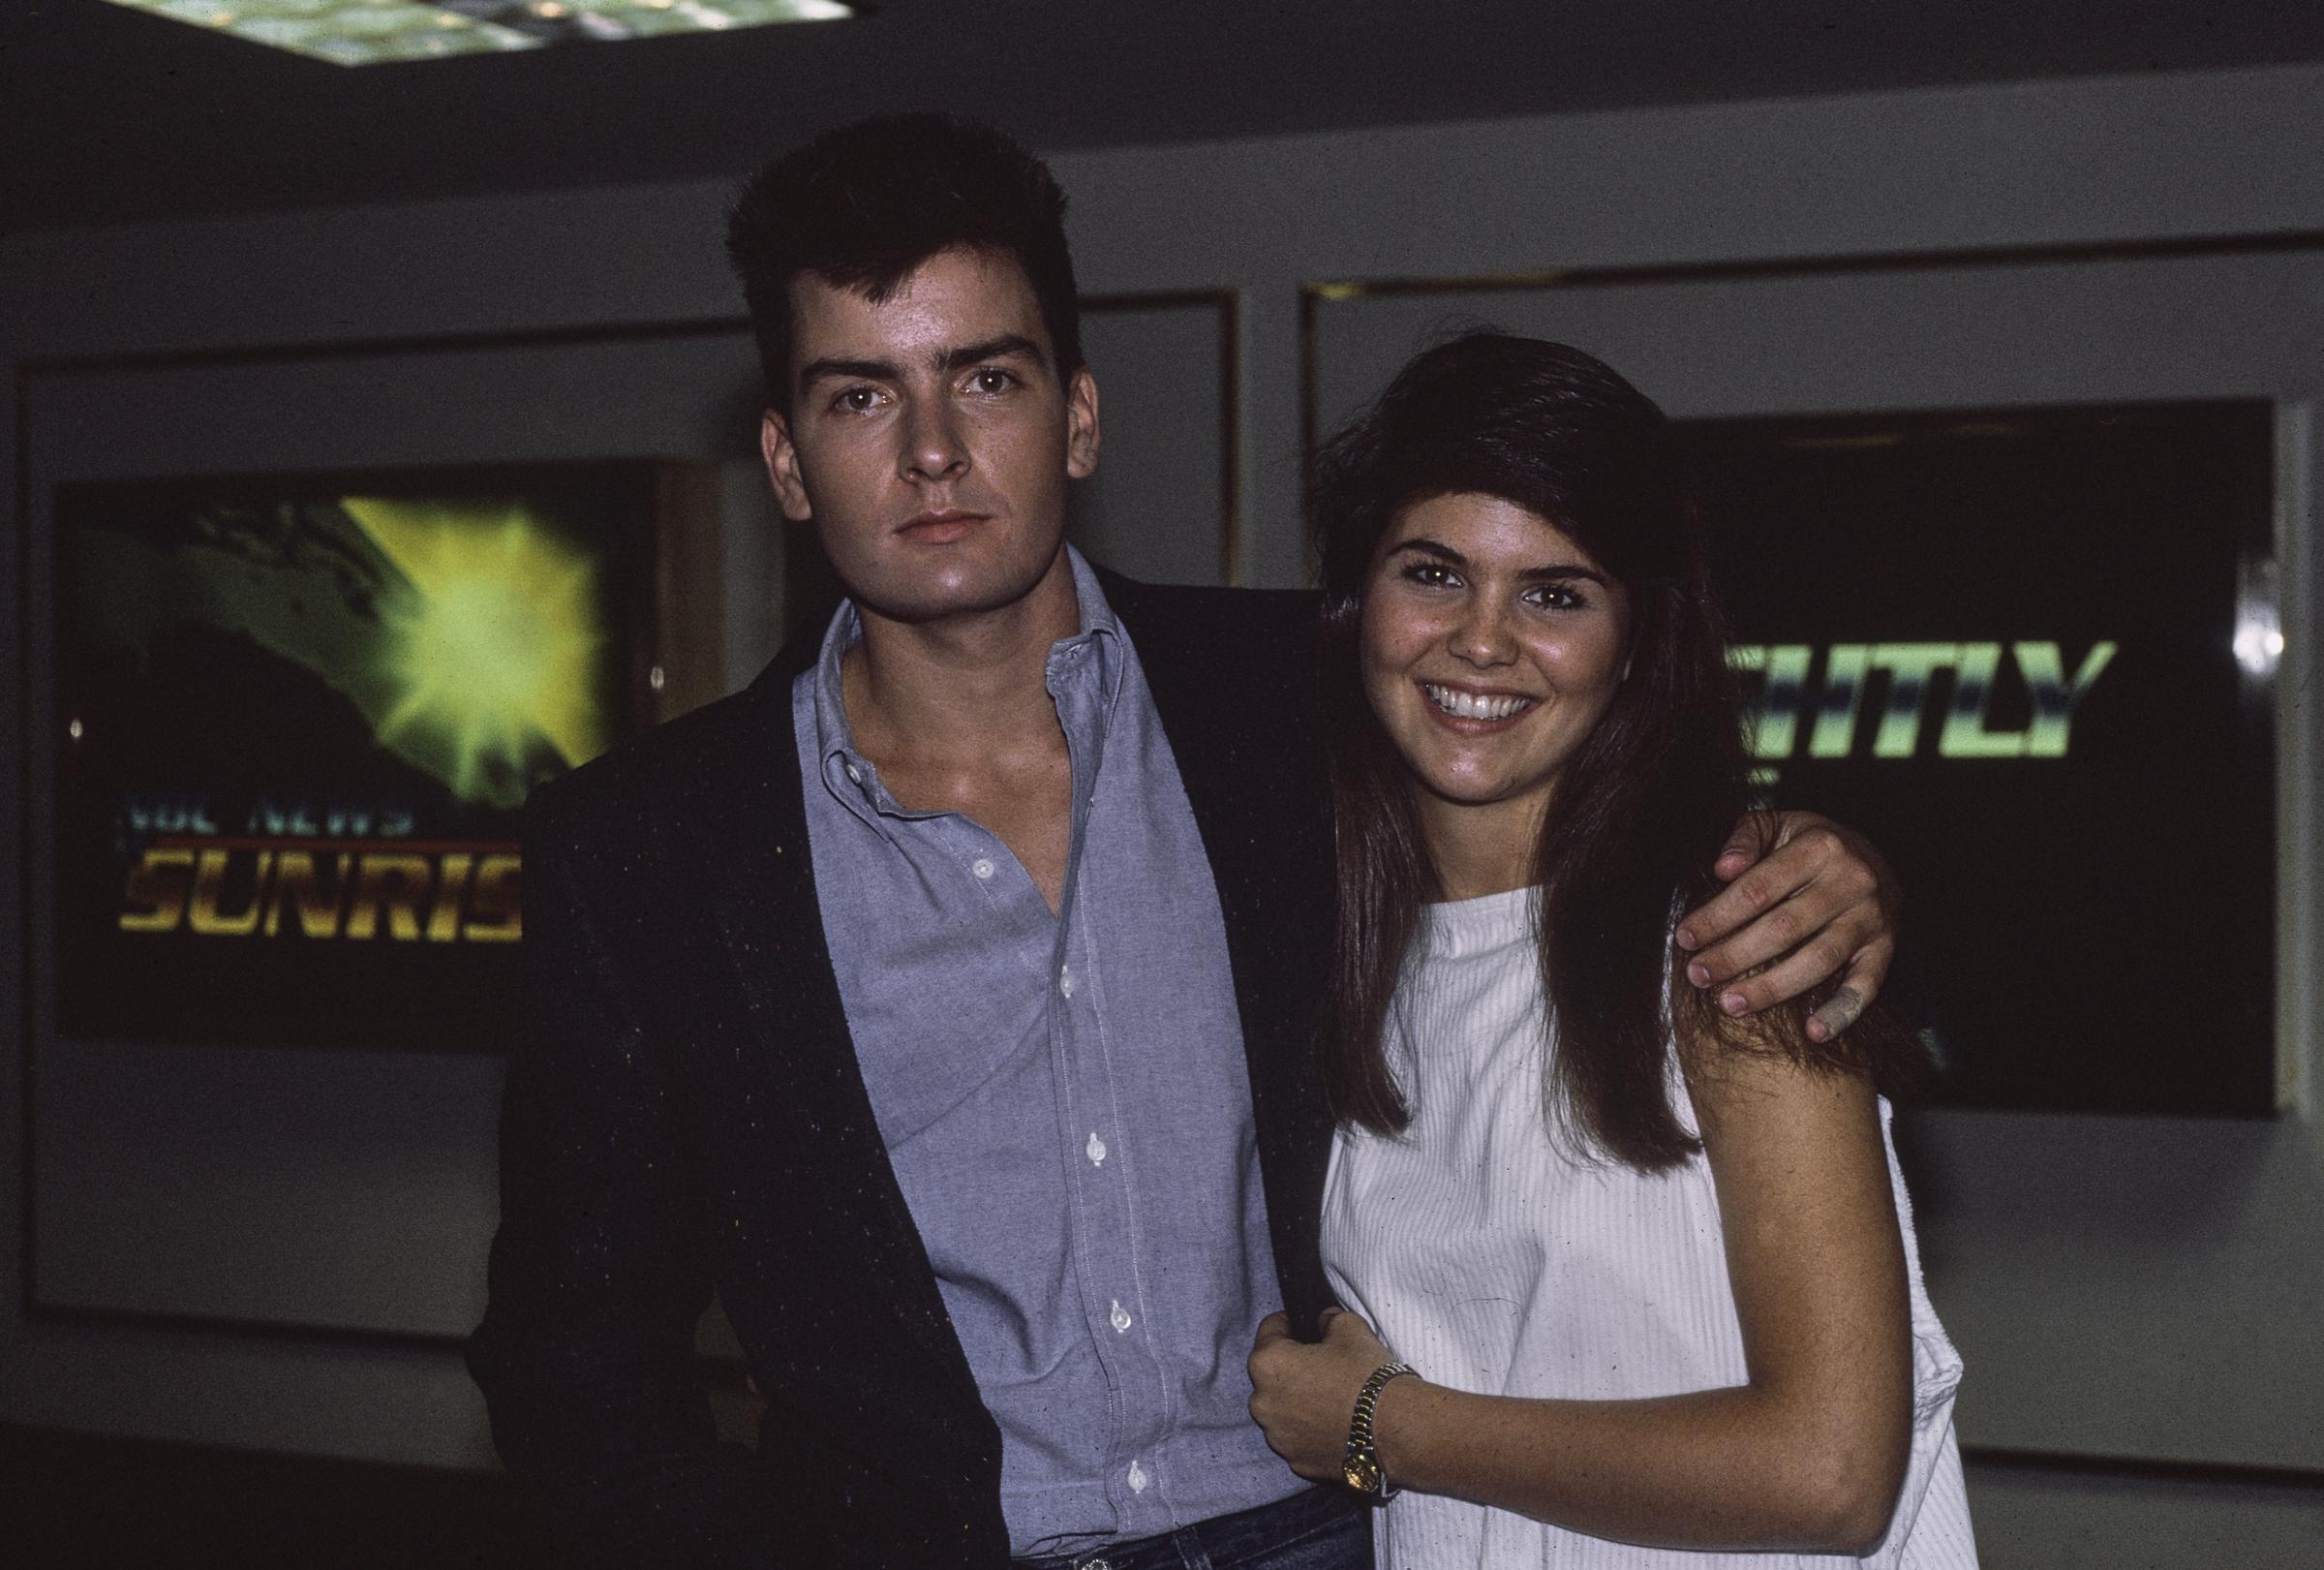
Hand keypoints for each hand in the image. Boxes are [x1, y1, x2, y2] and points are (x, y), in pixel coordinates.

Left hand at [1248, 1307, 1395, 1480]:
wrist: (1395, 1430)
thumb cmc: (1366, 1375)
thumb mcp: (1349, 1327)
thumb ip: (1328, 1320)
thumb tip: (1323, 1322)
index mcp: (1267, 1363)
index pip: (1269, 1330)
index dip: (1289, 1324)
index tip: (1303, 1327)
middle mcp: (1262, 1402)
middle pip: (1271, 1374)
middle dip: (1292, 1367)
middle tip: (1323, 1364)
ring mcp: (1277, 1436)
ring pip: (1282, 1409)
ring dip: (1298, 1401)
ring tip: (1331, 1398)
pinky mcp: (1296, 1461)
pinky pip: (1297, 1437)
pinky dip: (1310, 1430)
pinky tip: (1335, 1423)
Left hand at [1674, 811, 1898, 1040]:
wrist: (1875, 858)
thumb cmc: (1810, 844)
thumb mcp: (1778, 825)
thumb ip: (1745, 839)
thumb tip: (1722, 868)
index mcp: (1821, 846)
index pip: (1758, 888)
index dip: (1718, 916)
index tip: (1686, 937)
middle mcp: (1852, 881)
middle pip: (1784, 928)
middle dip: (1735, 956)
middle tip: (1698, 976)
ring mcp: (1871, 918)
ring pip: (1818, 961)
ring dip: (1772, 988)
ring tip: (1730, 1004)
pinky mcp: (1886, 948)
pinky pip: (1867, 986)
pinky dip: (1842, 1012)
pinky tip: (1813, 1032)